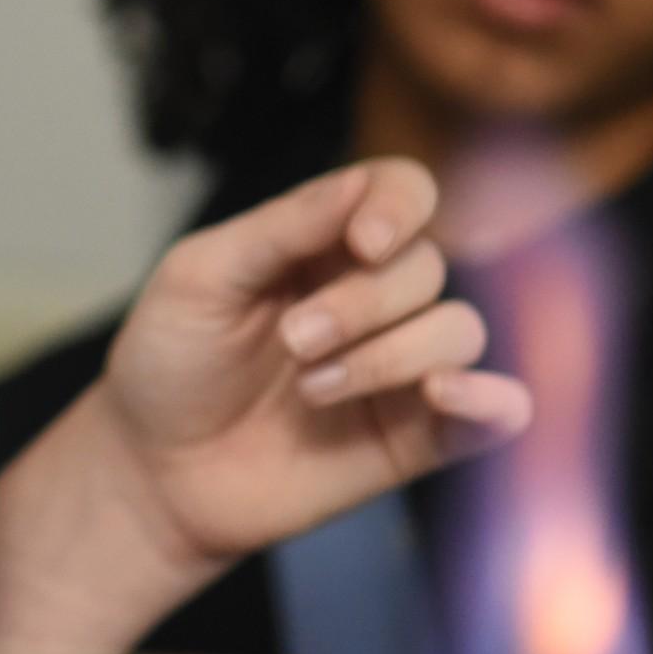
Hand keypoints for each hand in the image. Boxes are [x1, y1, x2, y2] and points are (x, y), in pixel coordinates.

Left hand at [97, 159, 531, 570]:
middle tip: (293, 341)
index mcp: (323, 240)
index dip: (400, 206)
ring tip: (311, 388)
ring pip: (460, 330)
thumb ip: (282, 229)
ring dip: (391, 355)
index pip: (403, 191)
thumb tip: (359, 185)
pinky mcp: (417, 438)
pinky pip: (497, 412)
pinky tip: (446, 397)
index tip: (364, 242)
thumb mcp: (202, 276)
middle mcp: (373, 294)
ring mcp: (400, 365)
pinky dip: (493, 400)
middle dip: (363, 303)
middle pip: (426, 267)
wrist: (155, 467)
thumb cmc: (170, 358)